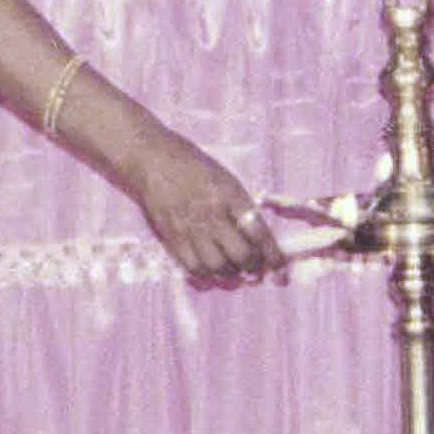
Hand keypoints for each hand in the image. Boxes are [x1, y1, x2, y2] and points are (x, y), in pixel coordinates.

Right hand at [131, 139, 287, 286]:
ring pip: (218, 266)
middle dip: (253, 266)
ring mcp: (191, 228)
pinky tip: (211, 267)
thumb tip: (258, 238)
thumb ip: (241, 207)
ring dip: (231, 273)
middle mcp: (213, 215)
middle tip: (254, 266)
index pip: (259, 233)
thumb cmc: (195, 167)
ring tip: (233, 268)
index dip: (272, 254)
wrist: (154, 160)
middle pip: (241, 255)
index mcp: (231, 197)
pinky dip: (207, 273)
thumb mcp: (226, 180)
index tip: (279, 266)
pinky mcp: (172, 238)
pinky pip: (194, 267)